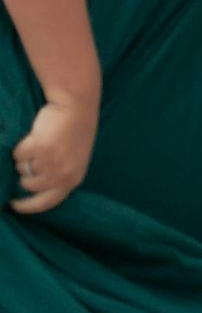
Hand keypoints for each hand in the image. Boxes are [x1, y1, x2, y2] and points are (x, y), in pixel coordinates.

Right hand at [11, 93, 96, 214]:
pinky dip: (21, 146)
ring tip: (38, 144)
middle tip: (28, 163)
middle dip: (25, 176)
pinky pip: (18, 154)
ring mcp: (49, 162)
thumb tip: (34, 187)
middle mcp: (61, 175)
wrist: (76, 105)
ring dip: (25, 158)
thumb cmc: (74, 130)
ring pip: (22, 169)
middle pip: (29, 186)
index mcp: (73, 179)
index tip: (15, 205)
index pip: (47, 203)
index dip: (28, 206)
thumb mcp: (74, 159)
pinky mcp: (38, 148)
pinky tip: (34, 136)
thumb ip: (60, 174)